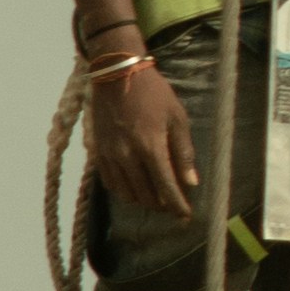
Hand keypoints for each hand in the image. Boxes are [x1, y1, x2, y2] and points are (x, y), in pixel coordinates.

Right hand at [86, 52, 200, 215]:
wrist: (117, 74)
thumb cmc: (153, 93)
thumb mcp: (177, 117)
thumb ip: (183, 152)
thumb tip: (190, 182)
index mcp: (151, 146)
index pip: (166, 188)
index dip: (177, 206)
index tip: (186, 216)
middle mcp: (128, 156)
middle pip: (146, 196)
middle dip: (162, 206)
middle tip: (173, 205)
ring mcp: (110, 155)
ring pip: (126, 194)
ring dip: (143, 201)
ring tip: (156, 198)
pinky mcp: (98, 152)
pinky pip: (110, 183)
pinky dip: (124, 191)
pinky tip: (135, 187)